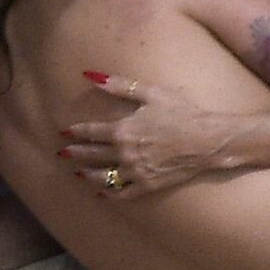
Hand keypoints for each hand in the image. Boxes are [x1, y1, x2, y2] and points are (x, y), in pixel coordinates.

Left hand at [60, 73, 238, 198]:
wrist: (207, 140)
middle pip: (92, 155)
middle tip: (63, 154)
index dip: (76, 132)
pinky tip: (101, 192)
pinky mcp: (147, 185)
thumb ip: (119, 85)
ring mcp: (135, 172)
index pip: (90, 132)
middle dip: (76, 153)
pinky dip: (109, 194)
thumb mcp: (151, 93)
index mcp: (122, 130)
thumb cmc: (181, 112)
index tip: (65, 133)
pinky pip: (122, 193)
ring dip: (87, 174)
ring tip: (78, 172)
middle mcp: (124, 153)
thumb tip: (90, 76)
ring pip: (102, 177)